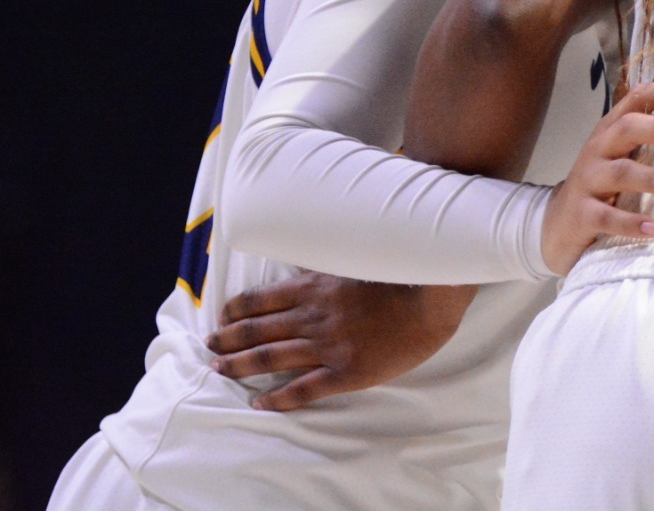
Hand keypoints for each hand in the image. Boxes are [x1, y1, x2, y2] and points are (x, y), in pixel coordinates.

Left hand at [207, 276, 475, 411]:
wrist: (433, 300)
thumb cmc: (403, 276)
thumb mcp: (359, 258)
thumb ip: (328, 265)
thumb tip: (303, 259)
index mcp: (317, 288)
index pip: (262, 299)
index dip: (237, 309)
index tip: (222, 317)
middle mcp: (314, 317)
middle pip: (258, 330)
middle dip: (228, 339)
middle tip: (209, 347)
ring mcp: (328, 346)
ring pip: (271, 358)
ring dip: (240, 364)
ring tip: (219, 369)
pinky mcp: (345, 372)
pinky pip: (303, 389)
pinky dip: (277, 398)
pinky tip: (260, 404)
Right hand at [540, 78, 653, 274]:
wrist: (555, 229)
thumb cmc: (599, 188)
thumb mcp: (618, 158)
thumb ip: (646, 140)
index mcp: (609, 134)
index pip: (633, 104)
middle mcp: (596, 151)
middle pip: (626, 130)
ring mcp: (586, 182)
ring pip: (621, 173)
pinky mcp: (581, 216)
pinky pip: (607, 218)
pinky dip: (632, 223)